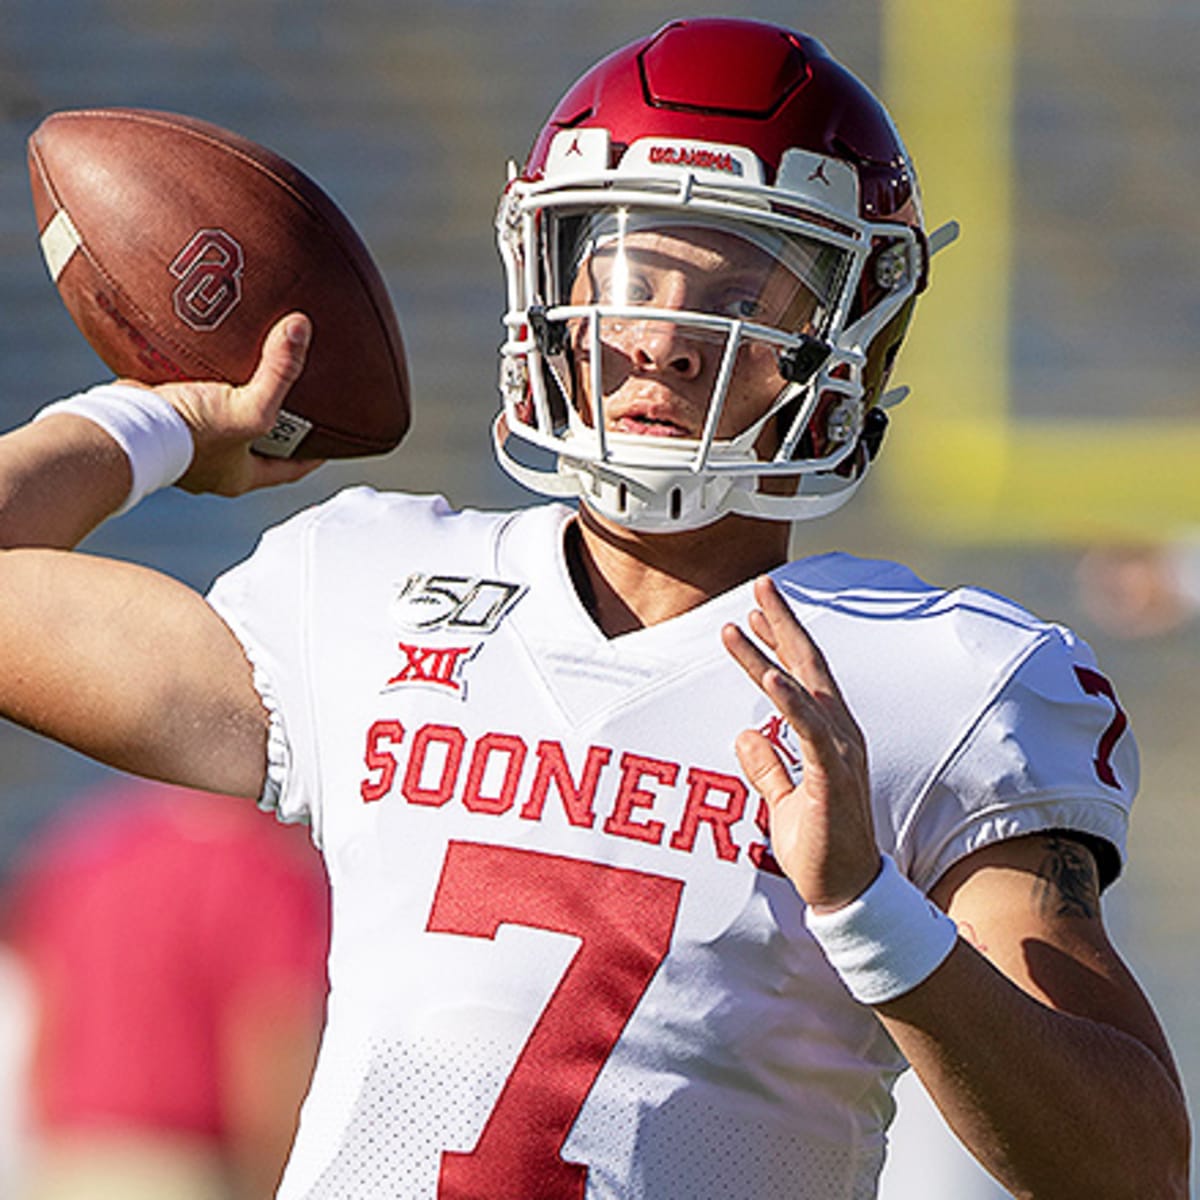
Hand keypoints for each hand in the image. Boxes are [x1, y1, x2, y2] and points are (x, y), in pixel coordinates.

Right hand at [125, 312, 323, 495]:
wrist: (122, 427)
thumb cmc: (190, 432)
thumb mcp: (248, 407)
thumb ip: (279, 372)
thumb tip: (301, 328)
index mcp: (239, 476)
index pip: (289, 471)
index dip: (313, 456)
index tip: (332, 440)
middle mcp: (213, 465)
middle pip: (257, 445)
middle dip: (276, 425)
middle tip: (297, 399)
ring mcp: (185, 444)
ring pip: (223, 420)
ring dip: (237, 399)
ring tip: (255, 371)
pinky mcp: (162, 418)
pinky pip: (191, 398)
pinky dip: (203, 380)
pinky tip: (210, 356)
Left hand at [722, 575, 879, 911]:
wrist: (846, 894)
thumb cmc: (818, 848)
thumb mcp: (782, 801)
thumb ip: (767, 767)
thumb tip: (744, 735)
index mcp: (828, 737)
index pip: (803, 676)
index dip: (779, 642)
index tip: (753, 613)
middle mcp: (839, 735)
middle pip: (809, 666)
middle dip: (783, 623)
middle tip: (760, 585)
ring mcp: (839, 753)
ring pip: (803, 689)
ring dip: (771, 653)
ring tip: (740, 619)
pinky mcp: (832, 777)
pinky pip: (809, 732)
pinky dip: (790, 702)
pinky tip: (771, 678)